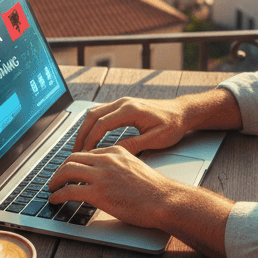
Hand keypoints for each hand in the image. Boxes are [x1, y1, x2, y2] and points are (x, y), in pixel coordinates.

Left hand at [49, 144, 174, 230]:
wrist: (164, 200)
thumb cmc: (155, 189)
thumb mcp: (136, 167)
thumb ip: (119, 167)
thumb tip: (108, 177)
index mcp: (116, 151)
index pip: (87, 153)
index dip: (75, 163)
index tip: (70, 171)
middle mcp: (106, 159)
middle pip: (73, 158)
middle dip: (61, 168)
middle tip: (56, 178)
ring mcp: (101, 175)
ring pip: (67, 170)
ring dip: (55, 179)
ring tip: (52, 187)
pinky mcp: (98, 193)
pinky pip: (70, 190)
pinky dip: (58, 194)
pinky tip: (55, 199)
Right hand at [73, 89, 242, 154]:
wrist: (183, 112)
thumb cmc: (173, 125)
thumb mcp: (156, 139)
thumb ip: (134, 145)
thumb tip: (114, 153)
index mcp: (130, 110)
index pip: (102, 125)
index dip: (90, 140)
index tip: (84, 154)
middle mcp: (123, 103)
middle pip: (93, 116)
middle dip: (82, 134)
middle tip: (74, 152)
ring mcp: (122, 103)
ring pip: (95, 113)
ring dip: (85, 129)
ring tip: (80, 147)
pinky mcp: (124, 106)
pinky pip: (102, 113)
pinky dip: (93, 125)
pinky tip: (91, 138)